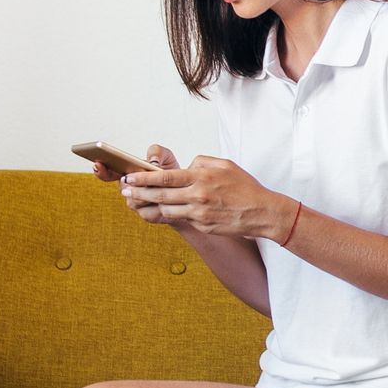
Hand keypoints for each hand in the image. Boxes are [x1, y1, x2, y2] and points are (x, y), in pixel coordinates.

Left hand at [119, 151, 281, 237]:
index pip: (165, 178)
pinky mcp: (202, 225)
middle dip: (139, 193)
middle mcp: (197, 196)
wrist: (261, 212)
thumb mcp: (225, 164)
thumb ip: (201, 162)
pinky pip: (182, 218)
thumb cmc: (245, 187)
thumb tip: (187, 165)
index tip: (129, 178)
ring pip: (167, 210)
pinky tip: (164, 211)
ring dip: (151, 206)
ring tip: (138, 202)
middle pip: (160, 195)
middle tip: (125, 192)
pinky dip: (172, 214)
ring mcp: (199, 213)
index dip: (143, 179)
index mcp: (201, 177)